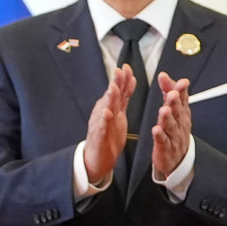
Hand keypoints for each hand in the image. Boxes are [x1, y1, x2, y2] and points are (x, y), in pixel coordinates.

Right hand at [82, 63, 136, 186]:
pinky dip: (104, 120)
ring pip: (105, 108)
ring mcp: (100, 123)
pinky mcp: (99, 136)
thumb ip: (123, 97)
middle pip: (111, 95)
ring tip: (114, 88)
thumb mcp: (119, 113)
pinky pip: (102, 127)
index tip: (127, 67)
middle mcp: (103, 112)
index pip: (118, 90)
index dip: (122, 79)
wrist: (97, 158)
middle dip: (115, 83)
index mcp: (110, 106)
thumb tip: (130, 79)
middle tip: (119, 71)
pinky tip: (106, 114)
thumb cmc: (108, 134)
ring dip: (109, 98)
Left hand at [151, 74, 192, 180]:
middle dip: (175, 102)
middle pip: (178, 112)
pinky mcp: (165, 148)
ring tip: (164, 110)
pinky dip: (160, 136)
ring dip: (168, 118)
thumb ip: (169, 92)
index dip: (182, 91)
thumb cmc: (175, 131)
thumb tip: (164, 75)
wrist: (178, 159)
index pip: (183, 100)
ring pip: (171, 126)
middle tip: (172, 93)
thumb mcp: (174, 111)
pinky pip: (163, 141)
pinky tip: (156, 130)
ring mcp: (174, 136)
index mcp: (182, 114)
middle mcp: (180, 124)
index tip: (182, 82)